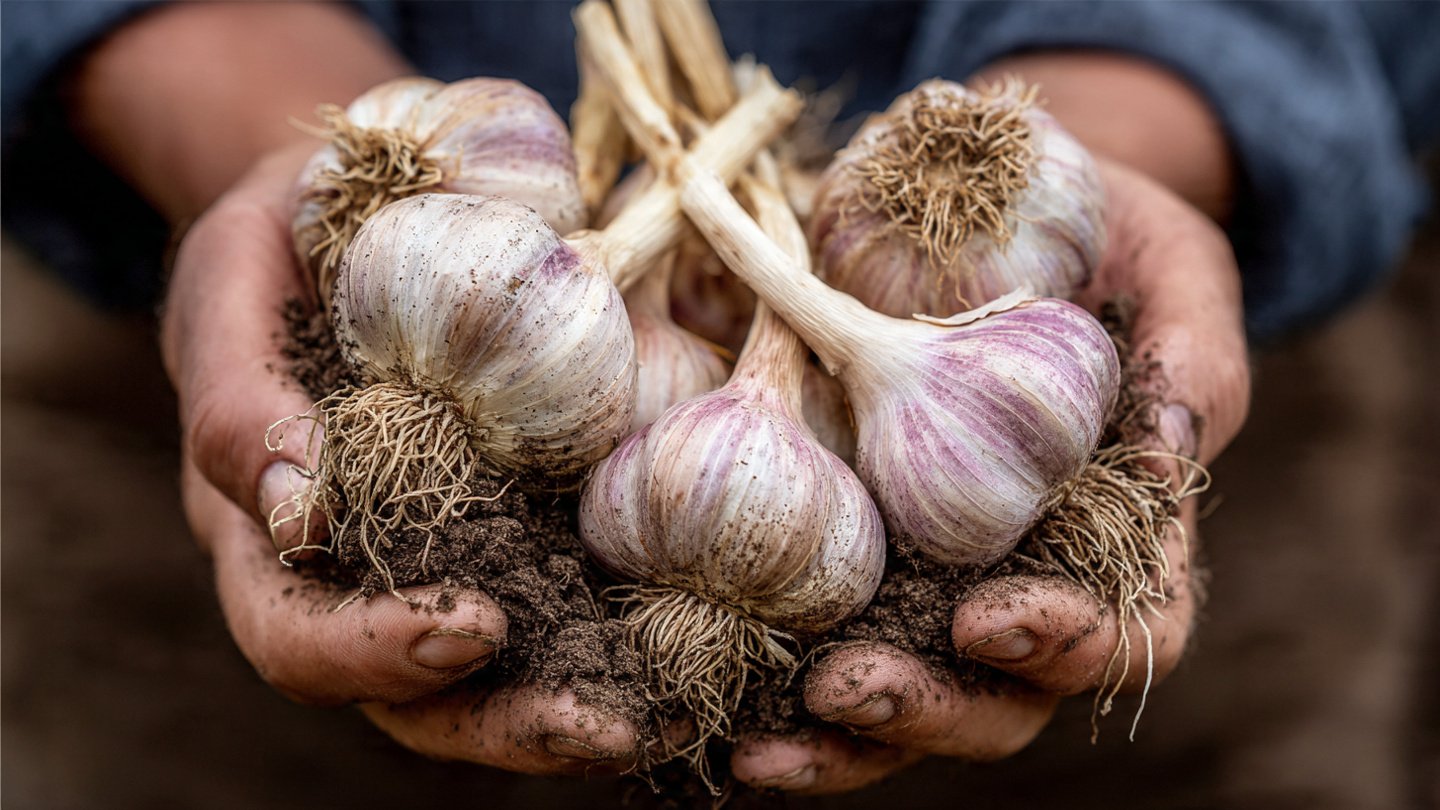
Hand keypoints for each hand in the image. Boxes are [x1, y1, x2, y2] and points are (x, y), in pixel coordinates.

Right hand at [163, 143, 642, 772]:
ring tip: (672, 721)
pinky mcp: (527, 527)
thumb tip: (292, 508)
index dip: (373, 654)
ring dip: (584, 709)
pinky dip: (632, 639)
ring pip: (504, 677)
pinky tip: (703, 647)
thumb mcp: (231, 281)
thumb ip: (238, 393)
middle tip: (606, 731)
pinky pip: (574, 604)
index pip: (298, 637)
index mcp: (269, 536)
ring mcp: (452, 559)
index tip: (473, 626)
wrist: (360, 211)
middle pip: (416, 703)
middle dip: (508, 726)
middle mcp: (362, 575)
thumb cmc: (278, 244)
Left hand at [731, 159, 1250, 792]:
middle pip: (998, 697)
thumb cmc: (1111, 242)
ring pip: (899, 699)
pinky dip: (766, 684)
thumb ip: (1188, 365)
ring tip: (763, 748)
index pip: (1125, 631)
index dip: (1073, 646)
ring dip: (836, 739)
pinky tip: (714, 711)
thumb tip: (1170, 457)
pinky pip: (811, 639)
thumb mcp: (1174, 275)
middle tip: (850, 686)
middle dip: (929, 707)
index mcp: (1119, 539)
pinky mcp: (848, 550)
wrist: (1003, 206)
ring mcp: (929, 579)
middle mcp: (1021, 580)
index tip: (995, 616)